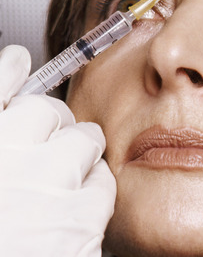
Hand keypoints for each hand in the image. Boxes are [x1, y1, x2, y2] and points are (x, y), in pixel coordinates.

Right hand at [0, 45, 115, 256]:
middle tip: (40, 155)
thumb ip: (0, 118)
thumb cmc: (2, 229)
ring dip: (77, 156)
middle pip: (48, 111)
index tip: (20, 65)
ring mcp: (46, 183)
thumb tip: (16, 67)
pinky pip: (101, 182)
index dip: (13, 74)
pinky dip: (93, 192)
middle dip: (49, 126)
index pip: (2, 85)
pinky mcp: (81, 213)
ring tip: (55, 187)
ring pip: (84, 139)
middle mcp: (8, 156)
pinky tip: (72, 212)